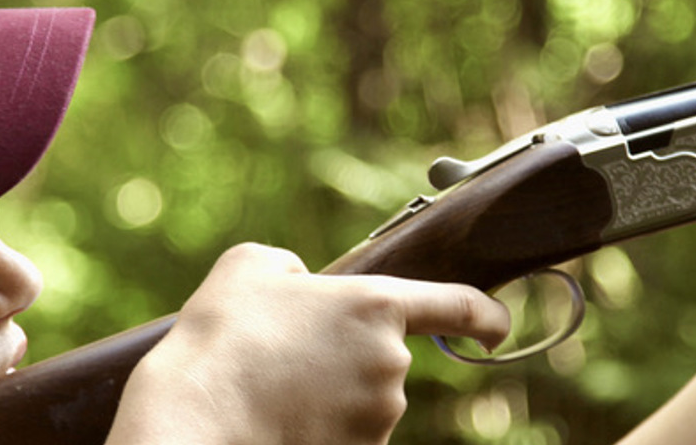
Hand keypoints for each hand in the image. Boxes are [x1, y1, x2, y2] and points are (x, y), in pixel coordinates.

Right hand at [107, 243, 509, 444]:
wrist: (197, 418)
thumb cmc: (222, 336)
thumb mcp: (251, 266)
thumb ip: (294, 267)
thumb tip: (302, 286)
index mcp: (377, 305)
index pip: (460, 307)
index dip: (488, 315)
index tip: (499, 328)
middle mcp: (390, 364)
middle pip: (385, 358)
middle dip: (348, 356)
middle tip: (287, 353)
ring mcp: (377, 418)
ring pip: (364, 401)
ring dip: (330, 394)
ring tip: (272, 387)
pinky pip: (345, 434)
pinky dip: (317, 428)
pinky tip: (276, 420)